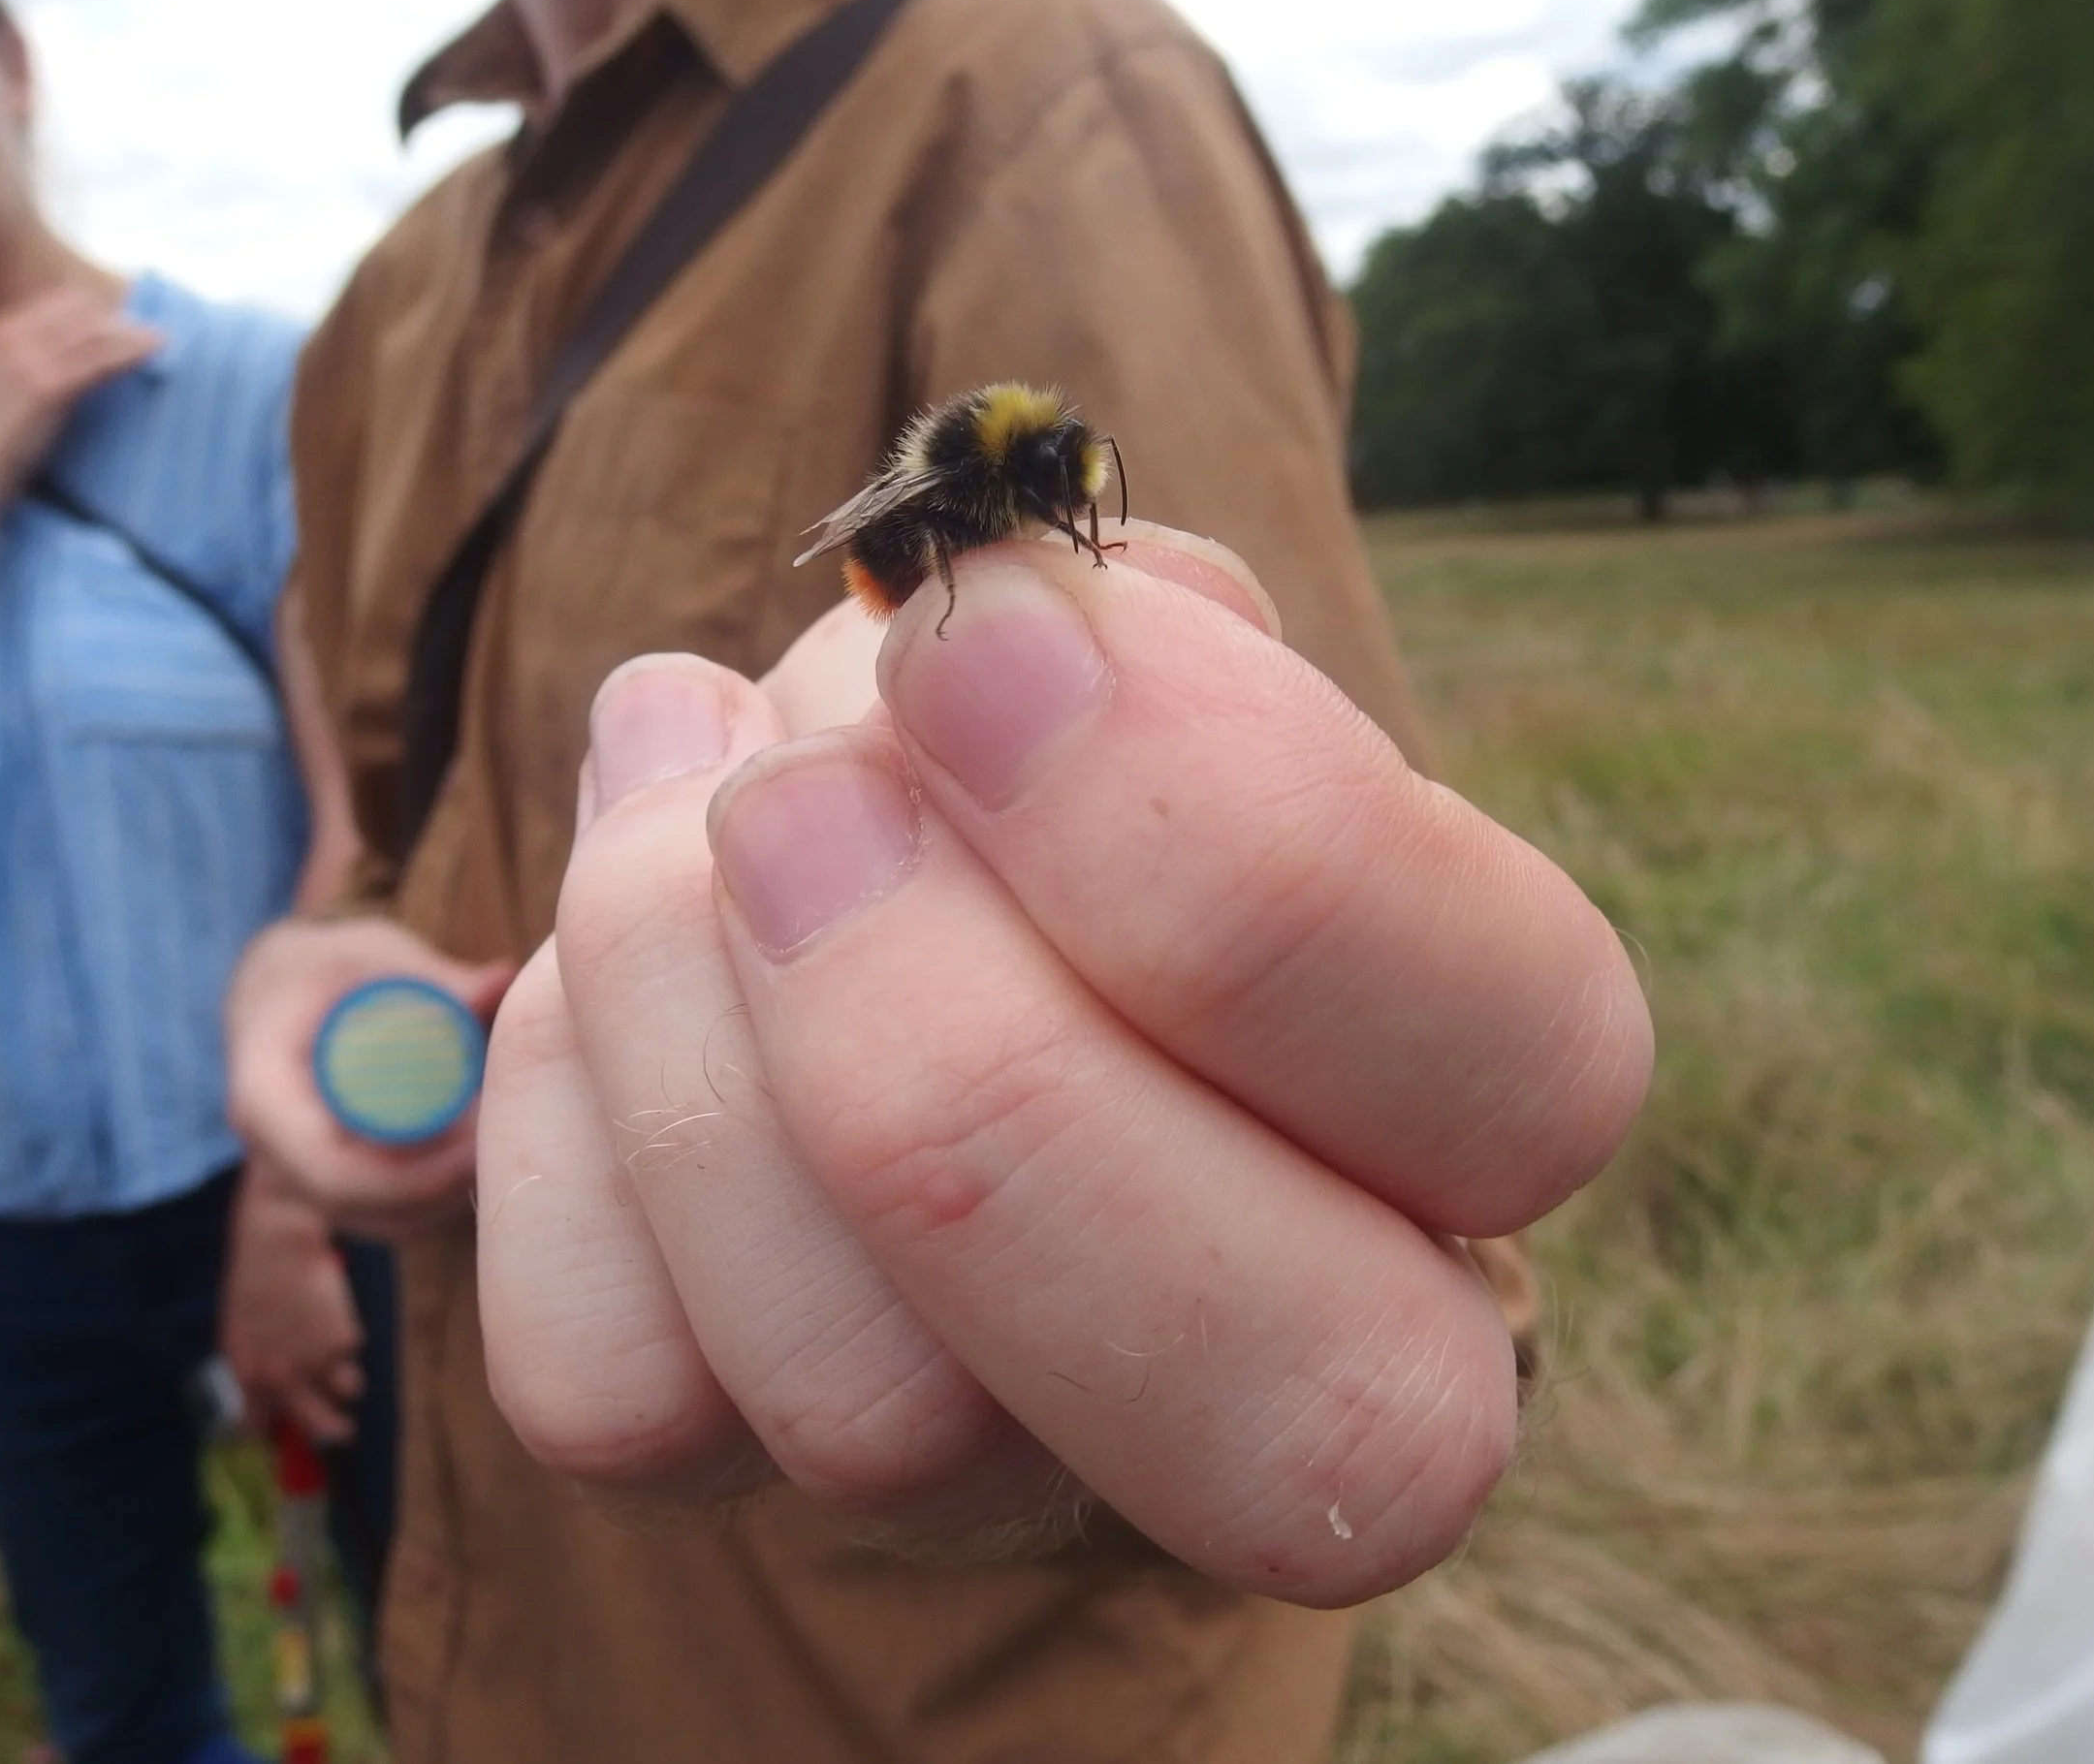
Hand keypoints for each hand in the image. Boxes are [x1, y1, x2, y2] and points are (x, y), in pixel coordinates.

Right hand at [0, 286, 162, 502]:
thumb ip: (26, 363)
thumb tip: (70, 357)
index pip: (61, 303)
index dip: (97, 313)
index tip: (125, 324)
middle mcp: (9, 336)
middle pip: (81, 311)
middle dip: (118, 320)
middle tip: (150, 333)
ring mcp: (27, 360)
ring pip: (95, 333)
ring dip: (132, 334)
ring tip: (162, 340)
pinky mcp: (47, 387)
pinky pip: (100, 360)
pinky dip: (131, 352)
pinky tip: (154, 352)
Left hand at [220, 1166, 364, 1444]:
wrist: (278, 1238)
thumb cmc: (255, 1279)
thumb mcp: (239, 1330)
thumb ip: (253, 1366)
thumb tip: (268, 1395)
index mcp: (246, 1375)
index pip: (254, 1429)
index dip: (270, 1432)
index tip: (281, 1430)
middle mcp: (282, 1377)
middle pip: (320, 1427)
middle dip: (334, 1430)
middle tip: (342, 1429)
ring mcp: (317, 1360)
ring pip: (349, 1390)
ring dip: (347, 1377)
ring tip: (338, 1353)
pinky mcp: (346, 1338)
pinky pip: (355, 1349)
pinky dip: (350, 1336)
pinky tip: (334, 1313)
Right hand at [225, 915, 514, 1240]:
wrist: (278, 989)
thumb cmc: (322, 967)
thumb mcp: (369, 953)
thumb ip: (433, 977)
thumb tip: (504, 978)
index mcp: (264, 1097)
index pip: (329, 1170)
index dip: (407, 1175)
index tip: (476, 1143)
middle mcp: (273, 1152)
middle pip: (363, 1206)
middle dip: (440, 1185)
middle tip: (508, 1140)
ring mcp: (301, 1177)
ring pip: (383, 1219)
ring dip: (447, 1194)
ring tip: (501, 1139)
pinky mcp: (335, 1185)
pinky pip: (390, 1214)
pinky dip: (440, 1194)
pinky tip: (484, 1152)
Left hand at [476, 525, 1651, 1606]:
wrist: (835, 832)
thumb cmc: (1017, 729)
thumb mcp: (1109, 630)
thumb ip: (1108, 628)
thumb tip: (983, 655)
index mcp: (1461, 1102)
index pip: (1524, 1082)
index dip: (1256, 861)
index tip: (991, 639)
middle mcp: (1297, 1351)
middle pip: (1292, 1414)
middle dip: (982, 1077)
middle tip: (797, 805)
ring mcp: (1012, 1454)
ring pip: (884, 1425)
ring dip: (703, 1023)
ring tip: (689, 799)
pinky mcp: (743, 1464)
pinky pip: (621, 1395)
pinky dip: (569, 1119)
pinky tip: (609, 975)